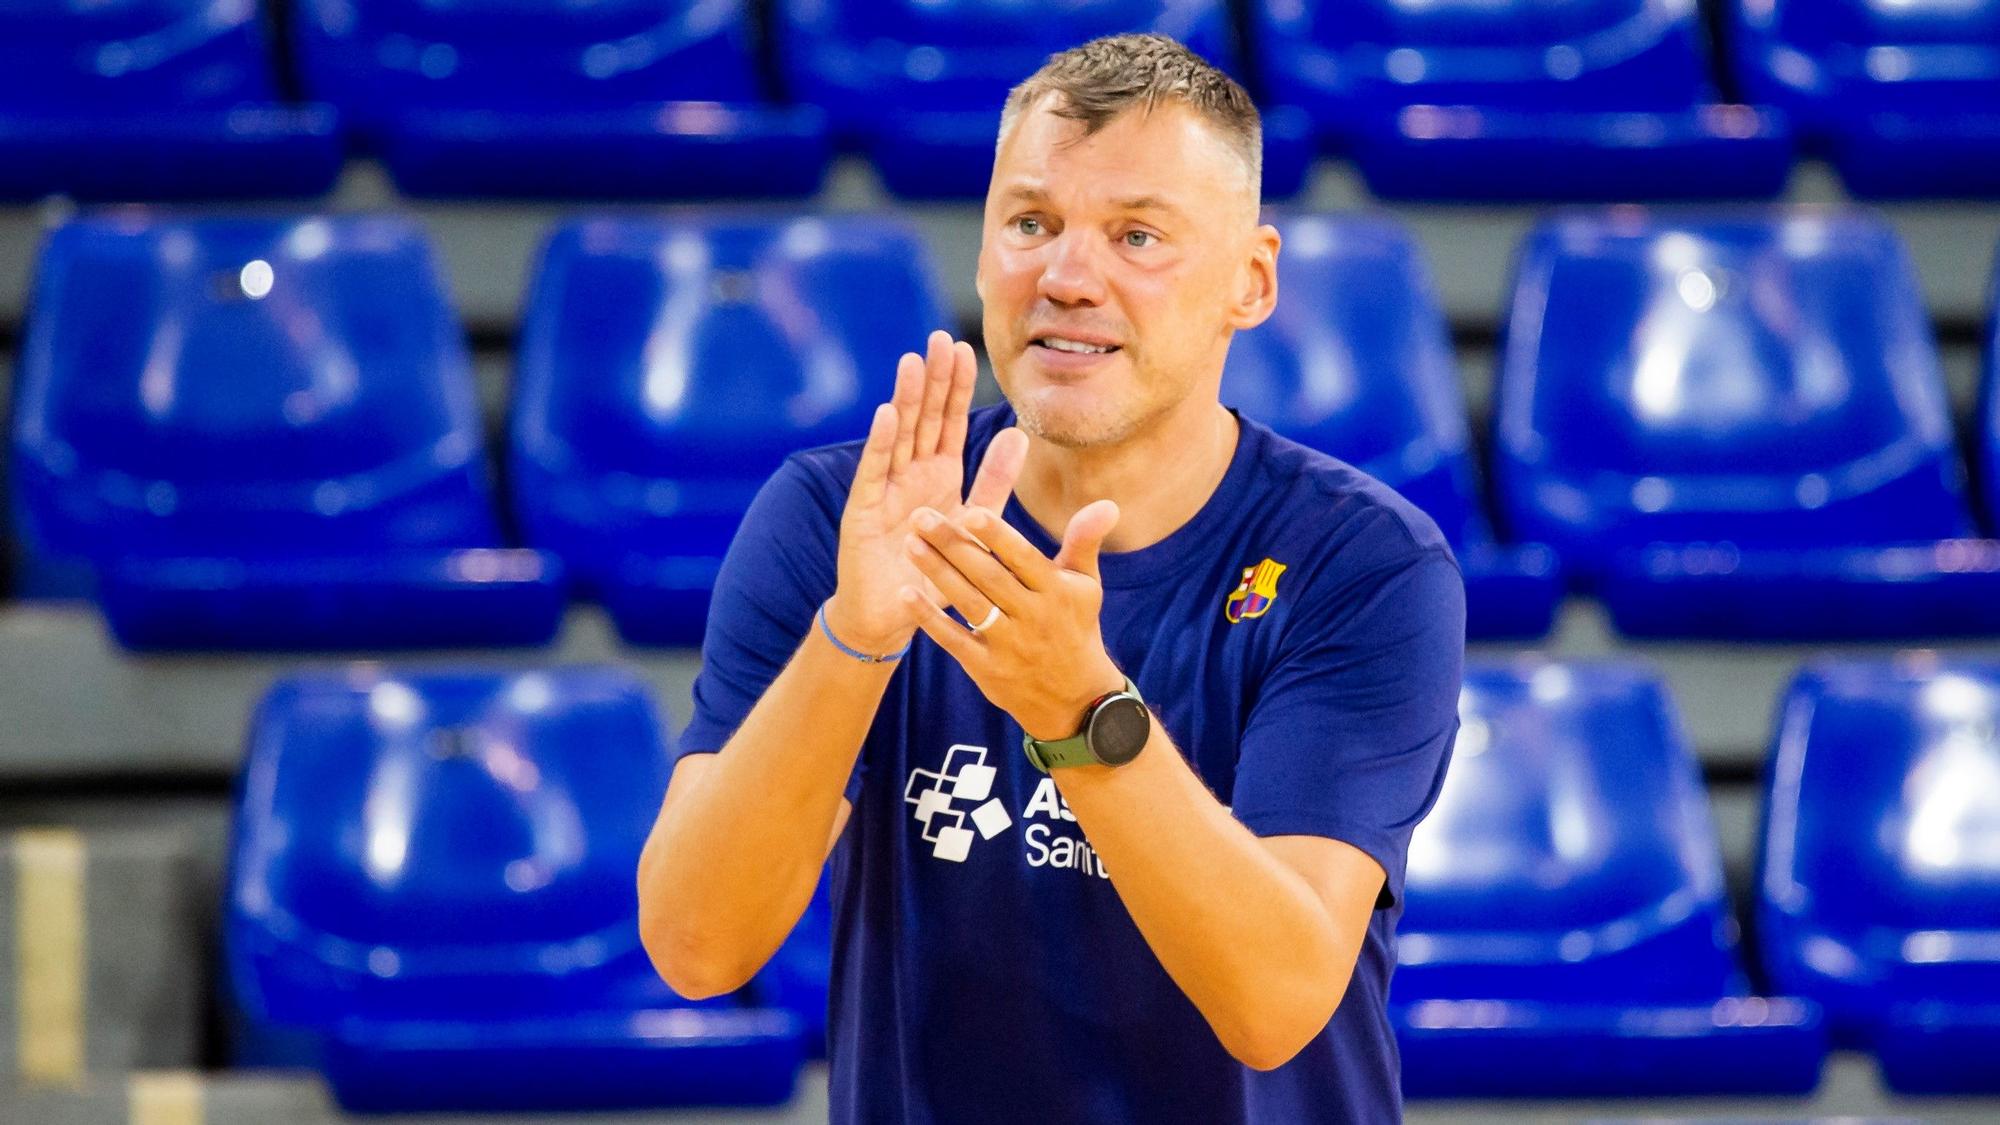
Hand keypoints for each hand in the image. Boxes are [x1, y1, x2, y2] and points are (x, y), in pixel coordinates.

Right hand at [827, 330, 1027, 653]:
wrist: (896, 615)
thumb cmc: (935, 568)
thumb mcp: (974, 519)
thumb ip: (995, 478)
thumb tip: (1019, 433)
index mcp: (939, 473)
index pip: (949, 421)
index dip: (956, 386)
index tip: (965, 348)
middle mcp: (911, 474)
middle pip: (923, 418)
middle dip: (932, 380)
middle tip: (939, 338)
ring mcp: (885, 489)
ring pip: (898, 436)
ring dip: (905, 400)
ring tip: (913, 362)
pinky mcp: (864, 511)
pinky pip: (874, 473)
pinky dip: (880, 444)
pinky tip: (887, 414)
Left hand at [899, 492, 1124, 739]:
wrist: (1076, 700)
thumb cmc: (1075, 628)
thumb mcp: (1085, 586)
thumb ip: (1084, 542)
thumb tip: (1107, 504)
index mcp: (1057, 592)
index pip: (1023, 558)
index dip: (997, 536)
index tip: (970, 511)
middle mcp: (1033, 617)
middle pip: (988, 576)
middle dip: (953, 545)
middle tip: (921, 516)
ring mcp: (1008, 645)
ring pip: (968, 603)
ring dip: (936, 573)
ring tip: (910, 543)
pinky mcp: (986, 668)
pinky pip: (953, 640)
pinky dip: (929, 618)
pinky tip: (905, 594)